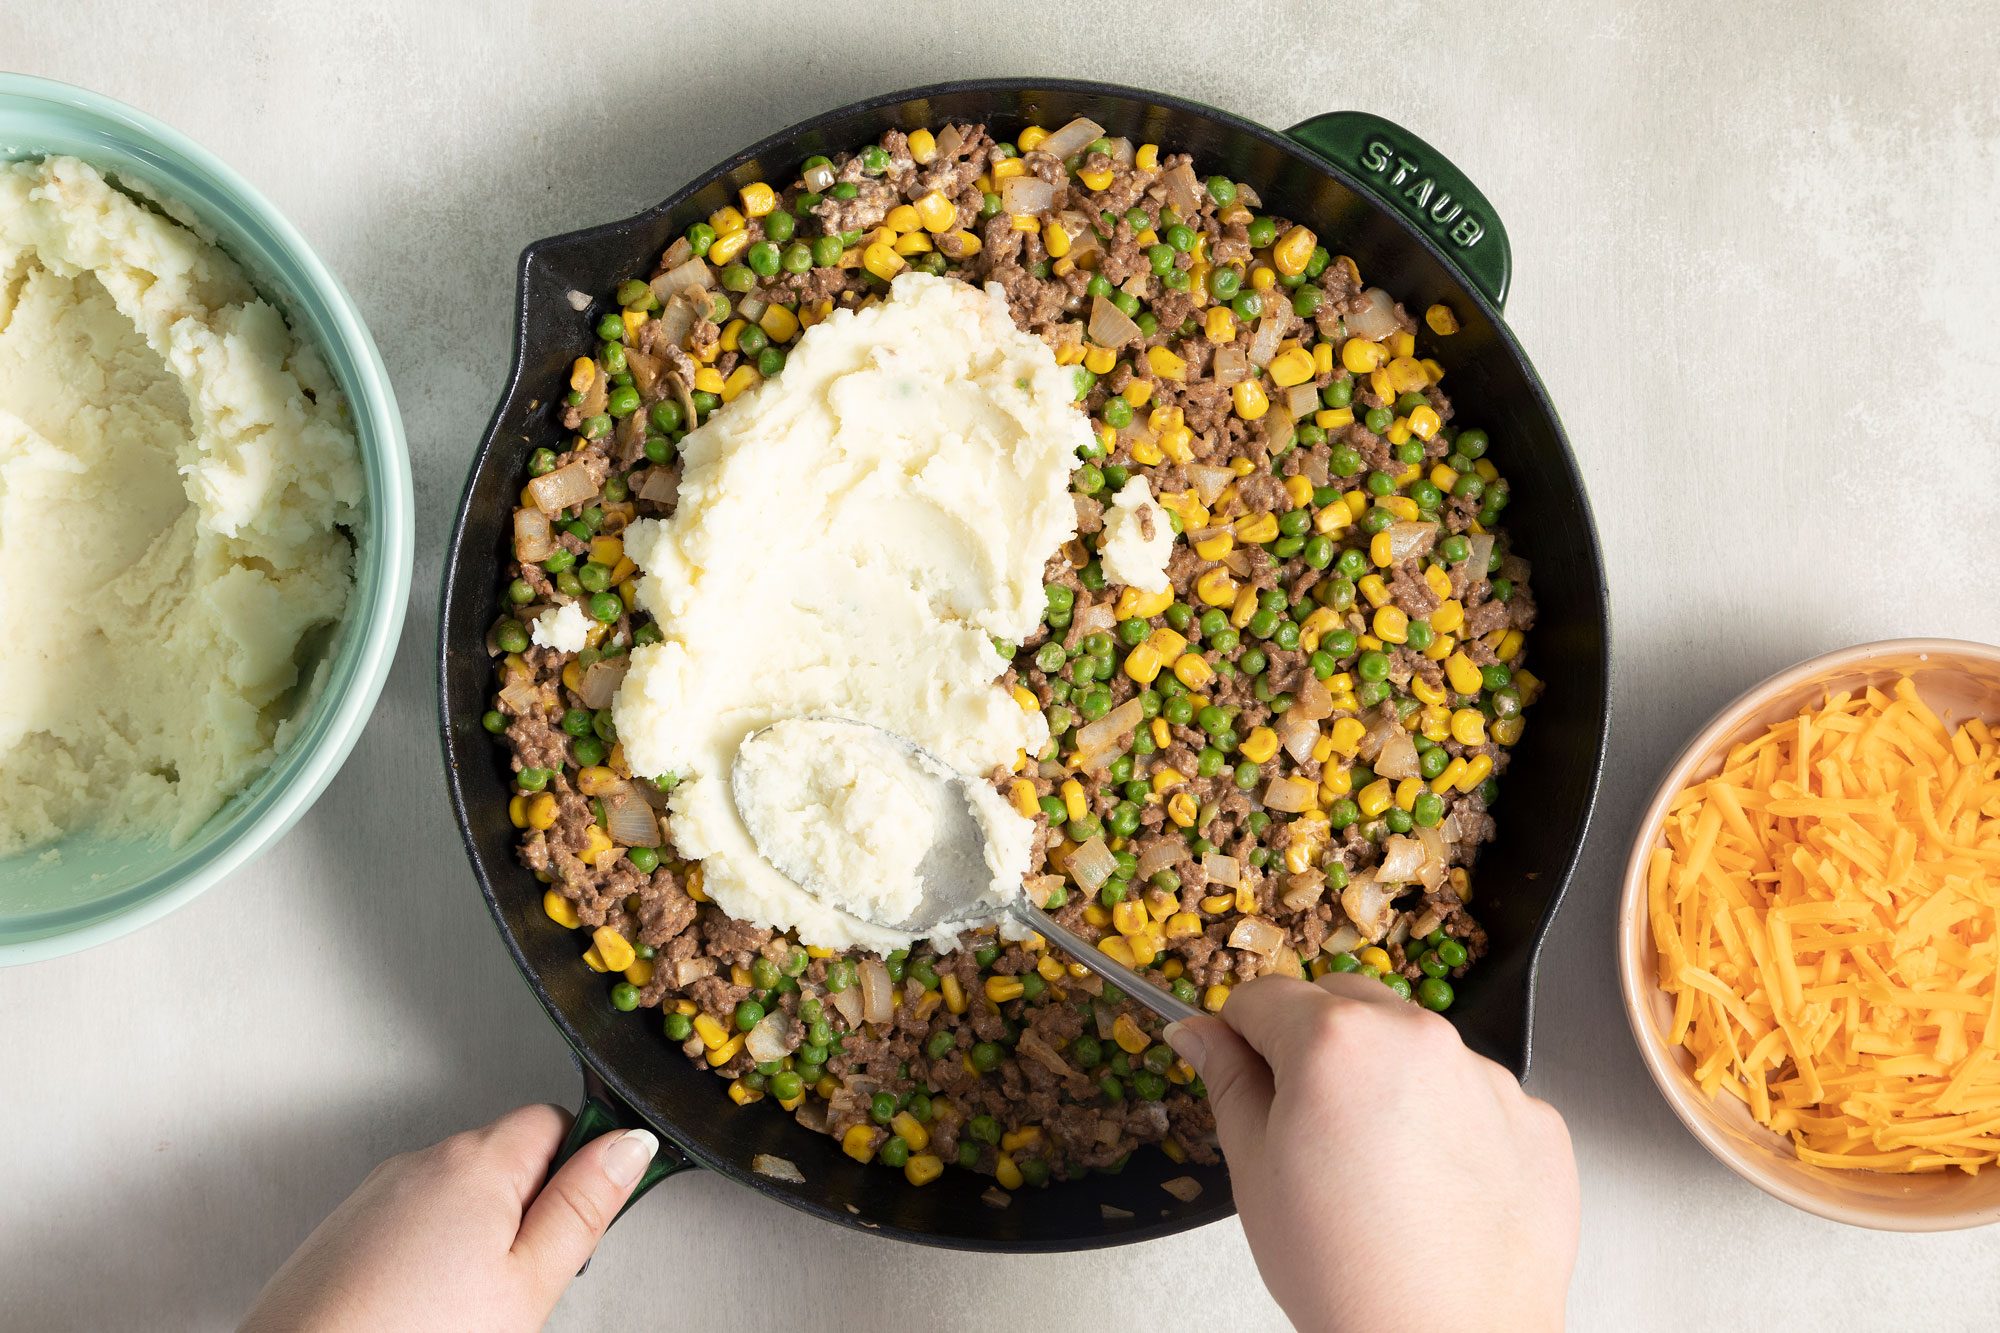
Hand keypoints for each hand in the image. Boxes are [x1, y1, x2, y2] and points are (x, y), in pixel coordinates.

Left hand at [242, 1105, 655, 1331]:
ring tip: (467, 1306)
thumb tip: (629, 1144)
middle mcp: (421, 1162)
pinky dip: (427, 1255)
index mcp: (476, 1162)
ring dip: (476, 1235)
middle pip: (505, 1158)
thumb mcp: (529, 1281)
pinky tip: (424, 1308)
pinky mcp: (345, 1232)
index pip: (556, 1120)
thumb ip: (583, 1205)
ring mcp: (376, 1195)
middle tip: (523, 1280)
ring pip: (456, 1196)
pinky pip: (410, 1223)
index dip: (580, 1168)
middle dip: (526, 1209)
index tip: (582, 1218)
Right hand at [1165, 974, 1577, 1332]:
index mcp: (1335, 1041)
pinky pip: (1476, 1095)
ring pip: (1413, 1046)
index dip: (1240, 1035)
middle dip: (1315, 1043)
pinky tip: (1432, 1185)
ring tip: (1377, 1167)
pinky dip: (1450, 1122)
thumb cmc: (1345, 1270)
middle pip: (1343, 1004)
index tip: (1241, 1069)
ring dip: (1386, 1078)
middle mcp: (1417, 1039)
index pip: (1263, 997)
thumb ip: (1227, 1080)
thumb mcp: (1254, 1170)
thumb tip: (1200, 1034)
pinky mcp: (1534, 1119)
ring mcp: (1485, 1076)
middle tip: (1308, 1125)